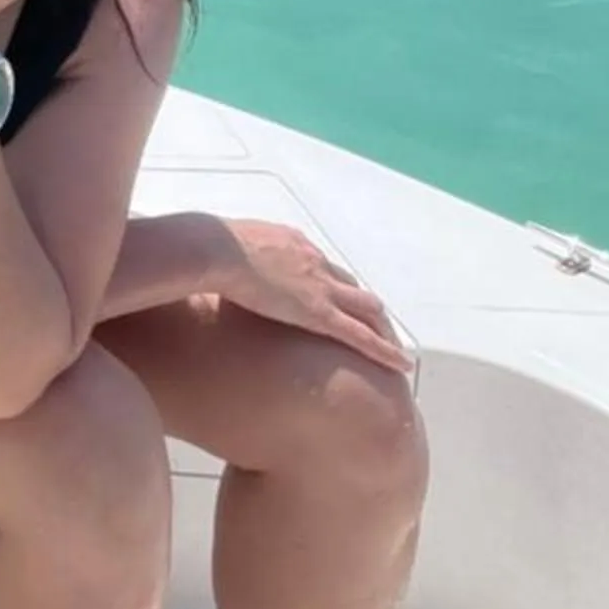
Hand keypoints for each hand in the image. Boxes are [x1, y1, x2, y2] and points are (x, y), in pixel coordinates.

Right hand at [212, 220, 412, 375]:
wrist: (215, 249)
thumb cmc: (207, 248)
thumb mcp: (224, 248)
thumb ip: (230, 258)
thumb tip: (215, 266)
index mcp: (292, 244)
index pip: (321, 266)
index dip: (333, 285)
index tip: (337, 299)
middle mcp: (314, 262)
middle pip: (350, 286)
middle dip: (365, 307)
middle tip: (375, 325)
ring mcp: (320, 287)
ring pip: (366, 310)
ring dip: (382, 328)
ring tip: (395, 347)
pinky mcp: (320, 314)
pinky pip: (361, 335)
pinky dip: (384, 350)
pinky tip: (401, 364)